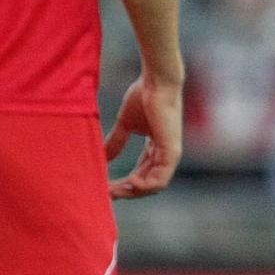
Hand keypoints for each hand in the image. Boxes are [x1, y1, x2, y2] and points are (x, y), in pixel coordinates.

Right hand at [105, 73, 183, 199]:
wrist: (155, 82)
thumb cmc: (143, 97)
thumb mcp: (125, 124)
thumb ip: (116, 141)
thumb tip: (102, 157)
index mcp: (155, 149)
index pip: (140, 176)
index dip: (122, 185)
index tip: (103, 188)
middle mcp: (164, 154)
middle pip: (144, 184)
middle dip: (124, 191)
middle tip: (104, 193)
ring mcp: (170, 154)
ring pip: (152, 186)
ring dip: (131, 192)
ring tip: (112, 190)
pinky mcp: (171, 151)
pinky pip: (160, 179)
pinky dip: (144, 187)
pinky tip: (128, 185)